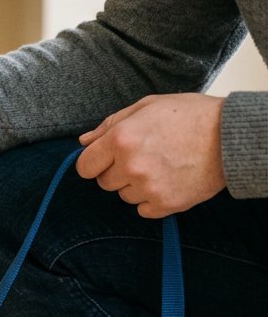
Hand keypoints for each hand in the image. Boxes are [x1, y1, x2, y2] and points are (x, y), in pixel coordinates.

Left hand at [76, 94, 225, 218]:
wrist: (232, 136)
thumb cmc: (190, 116)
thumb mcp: (148, 107)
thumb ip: (111, 124)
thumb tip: (84, 141)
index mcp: (121, 139)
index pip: (84, 166)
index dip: (95, 162)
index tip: (108, 158)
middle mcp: (130, 166)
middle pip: (104, 182)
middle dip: (117, 171)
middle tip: (144, 157)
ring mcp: (148, 188)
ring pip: (124, 196)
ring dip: (136, 185)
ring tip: (162, 166)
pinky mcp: (165, 204)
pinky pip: (143, 210)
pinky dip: (152, 199)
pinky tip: (169, 180)